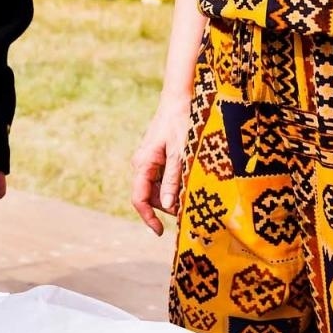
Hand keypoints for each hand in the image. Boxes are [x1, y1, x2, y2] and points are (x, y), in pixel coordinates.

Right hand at [130, 94, 192, 236]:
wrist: (179, 100)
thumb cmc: (181, 124)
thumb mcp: (180, 154)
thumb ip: (173, 180)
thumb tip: (169, 207)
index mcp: (143, 164)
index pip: (139, 198)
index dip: (148, 218)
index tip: (160, 232)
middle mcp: (142, 164)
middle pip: (150, 196)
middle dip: (167, 205)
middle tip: (191, 206)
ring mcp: (149, 161)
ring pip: (158, 188)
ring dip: (173, 193)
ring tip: (193, 189)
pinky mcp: (157, 157)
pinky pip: (163, 178)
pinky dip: (175, 183)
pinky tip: (189, 179)